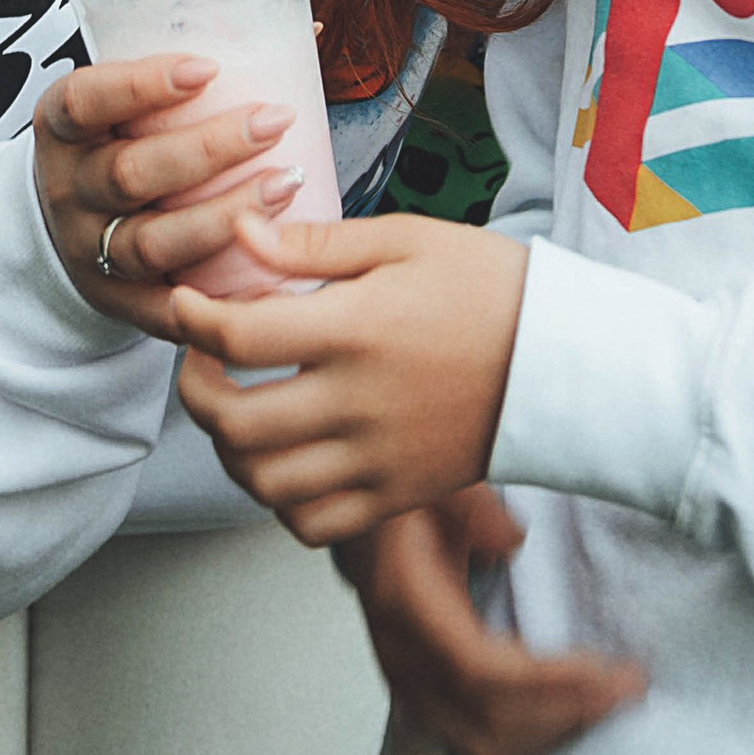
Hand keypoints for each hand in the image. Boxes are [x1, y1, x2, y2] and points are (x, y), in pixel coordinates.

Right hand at [32, 56, 298, 338]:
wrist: (64, 229)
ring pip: (155, 243)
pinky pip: (169, 311)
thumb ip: (194, 66)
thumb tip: (309, 23)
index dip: (142, 84)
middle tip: (276, 120)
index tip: (208, 67)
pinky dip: (220, 297)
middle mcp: (69, 191)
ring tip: (289, 183)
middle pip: (132, 174)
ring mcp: (90, 252)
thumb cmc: (116, 143)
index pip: (86, 101)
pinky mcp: (119, 303)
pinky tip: (271, 271)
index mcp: (61, 128)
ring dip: (225, 215)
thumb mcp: (121, 101)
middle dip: (210, 148)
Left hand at [171, 211, 525, 541]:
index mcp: (356, 330)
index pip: (238, 338)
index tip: (185, 303)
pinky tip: (284, 460)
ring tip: (235, 411)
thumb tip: (240, 230)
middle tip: (200, 362)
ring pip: (263, 483)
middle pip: (235, 423)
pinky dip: (279, 501)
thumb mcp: (406, 239)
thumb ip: (315, 242)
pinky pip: (312, 524)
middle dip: (195, 391)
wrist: (567, 361)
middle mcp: (358, 403)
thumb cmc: (489, 286)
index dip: (191, 320)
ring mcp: (377, 460)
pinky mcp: (396, 496)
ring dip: (230, 450)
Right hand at [341, 490, 645, 754]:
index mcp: (403, 605)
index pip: (478, 671)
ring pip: (480, 744)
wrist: (362, 523)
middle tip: (629, 689)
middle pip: (485, 722)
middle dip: (565, 715)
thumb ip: (470, 507)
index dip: (548, 683)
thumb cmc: (404, 501)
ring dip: (552, 733)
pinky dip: (529, 737)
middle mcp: (401, 657)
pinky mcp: (422, 695)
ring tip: (609, 704)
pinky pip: (476, 739)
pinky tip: (571, 714)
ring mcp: (407, 683)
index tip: (609, 670)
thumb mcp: (434, 482)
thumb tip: (513, 541)